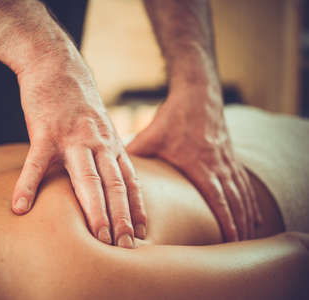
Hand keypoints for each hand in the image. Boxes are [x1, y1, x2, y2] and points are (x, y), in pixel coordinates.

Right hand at [11, 52, 146, 247]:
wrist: (56, 65)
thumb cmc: (78, 101)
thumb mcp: (100, 125)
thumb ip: (105, 151)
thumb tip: (110, 176)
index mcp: (110, 144)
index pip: (130, 181)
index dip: (138, 208)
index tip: (143, 234)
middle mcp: (98, 143)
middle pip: (114, 185)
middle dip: (123, 218)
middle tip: (128, 247)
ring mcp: (73, 138)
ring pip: (87, 178)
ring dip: (95, 210)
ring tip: (99, 239)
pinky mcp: (45, 131)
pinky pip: (36, 163)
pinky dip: (28, 185)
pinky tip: (20, 208)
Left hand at [127, 88, 261, 240]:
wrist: (197, 92)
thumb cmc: (173, 116)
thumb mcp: (151, 135)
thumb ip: (134, 154)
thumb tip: (111, 171)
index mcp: (199, 163)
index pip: (216, 197)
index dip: (225, 219)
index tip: (231, 238)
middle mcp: (217, 163)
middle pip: (233, 199)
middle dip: (239, 222)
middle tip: (241, 244)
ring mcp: (226, 158)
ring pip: (241, 191)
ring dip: (248, 213)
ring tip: (250, 234)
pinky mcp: (229, 153)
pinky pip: (242, 180)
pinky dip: (249, 198)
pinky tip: (253, 211)